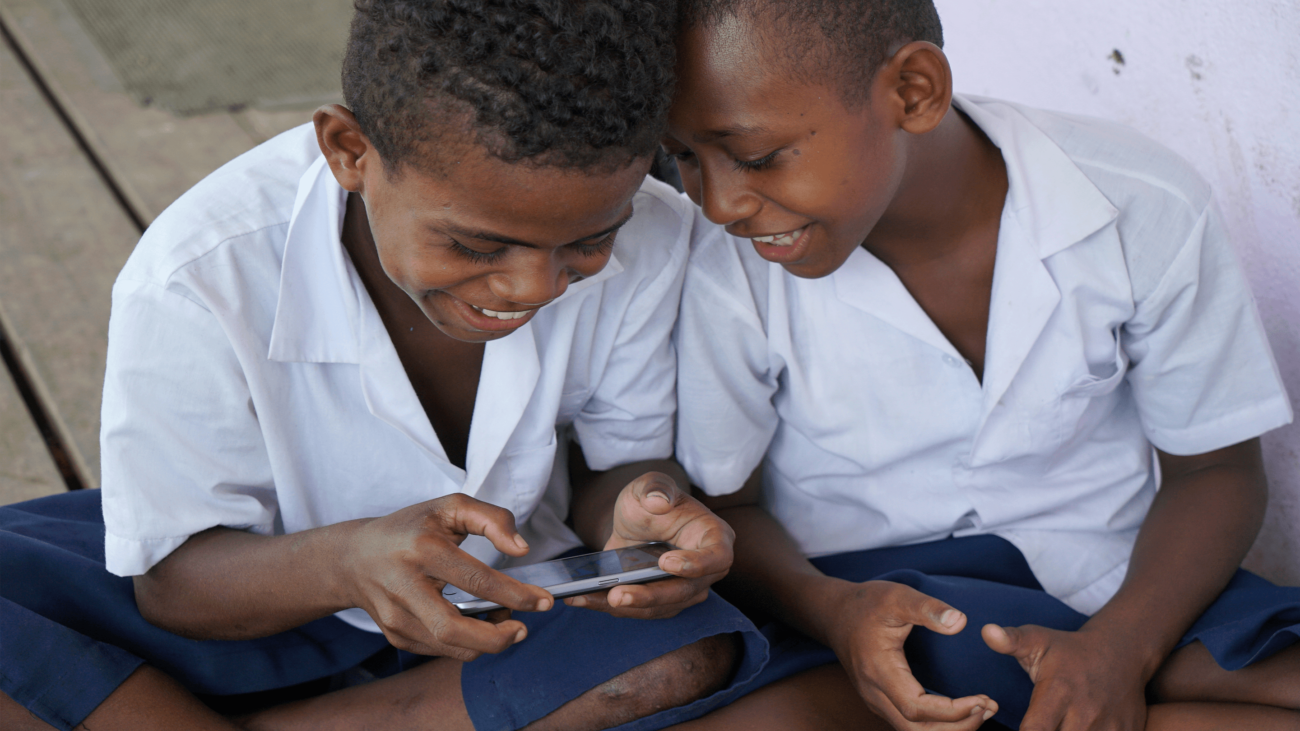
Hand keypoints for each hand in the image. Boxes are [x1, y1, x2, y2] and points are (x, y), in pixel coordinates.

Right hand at [341, 494, 553, 659]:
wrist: (354, 558)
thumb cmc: (411, 528)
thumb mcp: (450, 507)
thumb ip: (491, 519)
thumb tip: (521, 549)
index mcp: (421, 548)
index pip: (475, 580)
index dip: (515, 594)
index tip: (544, 601)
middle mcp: (403, 585)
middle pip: (453, 629)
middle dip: (496, 638)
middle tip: (523, 629)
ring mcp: (395, 616)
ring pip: (449, 646)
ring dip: (486, 643)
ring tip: (505, 624)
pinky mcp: (395, 635)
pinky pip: (440, 650)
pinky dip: (467, 644)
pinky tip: (478, 626)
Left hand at [564, 471, 733, 618]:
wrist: (636, 520)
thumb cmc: (651, 500)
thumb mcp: (649, 485)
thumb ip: (655, 487)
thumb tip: (658, 502)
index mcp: (714, 537)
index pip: (717, 557)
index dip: (696, 564)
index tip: (666, 561)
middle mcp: (706, 570)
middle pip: (684, 591)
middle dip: (648, 596)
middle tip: (616, 595)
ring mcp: (685, 590)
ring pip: (660, 607)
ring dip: (625, 608)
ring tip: (588, 598)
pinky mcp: (661, 602)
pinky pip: (639, 610)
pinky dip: (609, 607)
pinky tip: (581, 599)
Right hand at [824, 580, 996, 730]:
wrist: (834, 613)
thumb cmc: (867, 603)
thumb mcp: (898, 596)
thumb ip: (928, 608)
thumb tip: (960, 622)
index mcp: (879, 669)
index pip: (916, 708)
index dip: (952, 711)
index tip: (981, 699)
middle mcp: (874, 692)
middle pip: (916, 730)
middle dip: (957, 727)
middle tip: (988, 708)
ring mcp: (875, 700)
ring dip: (949, 729)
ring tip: (981, 711)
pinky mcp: (880, 700)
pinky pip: (909, 724)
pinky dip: (937, 724)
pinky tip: (960, 710)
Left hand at [983, 624, 1147, 730]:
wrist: (1121, 653)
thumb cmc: (1070, 651)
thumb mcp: (1038, 640)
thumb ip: (1011, 641)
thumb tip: (987, 631)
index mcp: (1058, 692)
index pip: (1035, 730)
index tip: (1023, 729)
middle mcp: (1084, 713)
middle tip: (1044, 724)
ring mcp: (1109, 726)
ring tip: (1060, 724)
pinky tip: (1080, 727)